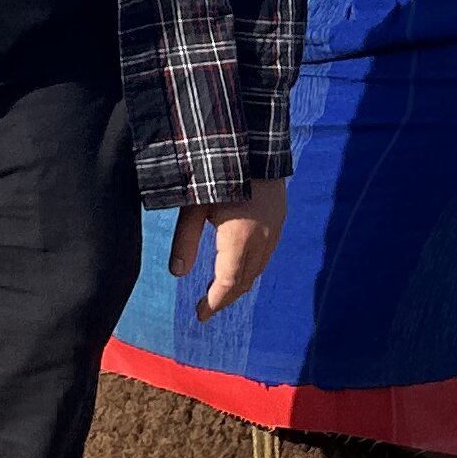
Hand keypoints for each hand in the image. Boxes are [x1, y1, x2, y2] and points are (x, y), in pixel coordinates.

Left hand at [169, 176, 288, 318]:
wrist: (254, 142)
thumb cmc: (215, 171)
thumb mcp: (193, 206)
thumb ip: (185, 241)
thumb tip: (177, 274)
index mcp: (240, 238)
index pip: (229, 282)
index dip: (215, 302)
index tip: (200, 315)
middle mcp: (263, 239)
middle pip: (245, 280)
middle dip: (226, 297)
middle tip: (206, 307)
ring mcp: (275, 229)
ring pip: (258, 268)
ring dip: (240, 282)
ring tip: (219, 291)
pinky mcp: (279, 218)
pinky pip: (267, 254)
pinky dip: (251, 267)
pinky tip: (239, 265)